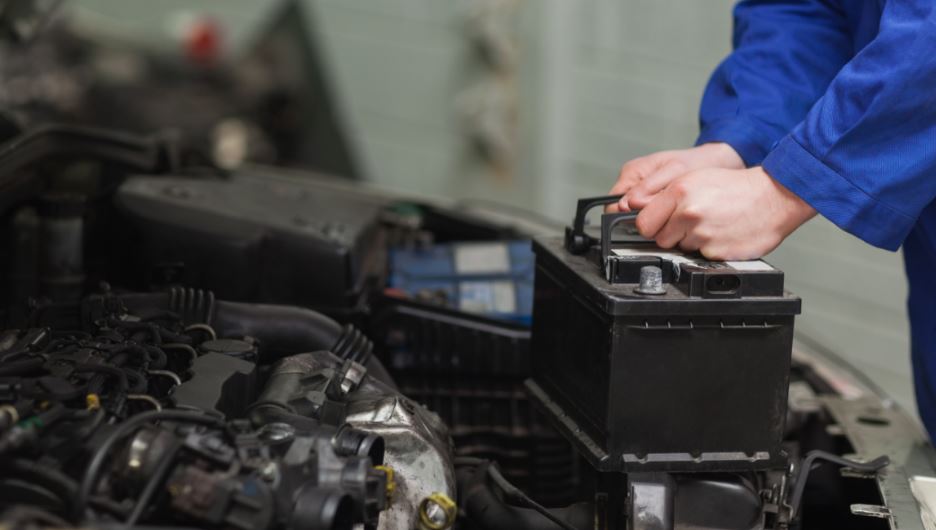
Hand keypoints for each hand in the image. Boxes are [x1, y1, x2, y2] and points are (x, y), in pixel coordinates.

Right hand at [607, 143, 743, 211]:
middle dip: (640, 218)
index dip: (625, 216)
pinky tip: (671, 214)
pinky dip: (658, 217)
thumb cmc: (696, 163)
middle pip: (622, 211)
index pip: (613, 202)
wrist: (714, 164)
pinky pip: (647, 214)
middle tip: (663, 217)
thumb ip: (650, 188)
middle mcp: (633, 181)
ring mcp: (641, 191)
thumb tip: (629, 204)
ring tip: (670, 214)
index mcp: (632, 171)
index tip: (645, 221)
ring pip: (635, 215)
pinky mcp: (652, 199)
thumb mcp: (674, 172)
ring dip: (651, 219)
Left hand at [628, 166, 815, 259]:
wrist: (773, 197)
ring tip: (711, 225)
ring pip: (680, 249)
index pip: (643, 222)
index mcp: (679, 192)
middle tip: (690, 223)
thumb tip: (639, 212)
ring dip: (691, 241)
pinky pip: (700, 256)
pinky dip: (709, 249)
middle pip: (660, 239)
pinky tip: (721, 234)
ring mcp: (702, 235)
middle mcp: (688, 213)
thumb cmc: (735, 187)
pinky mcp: (716, 252)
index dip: (651, 225)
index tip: (658, 224)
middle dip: (671, 234)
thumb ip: (666, 196)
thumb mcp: (695, 179)